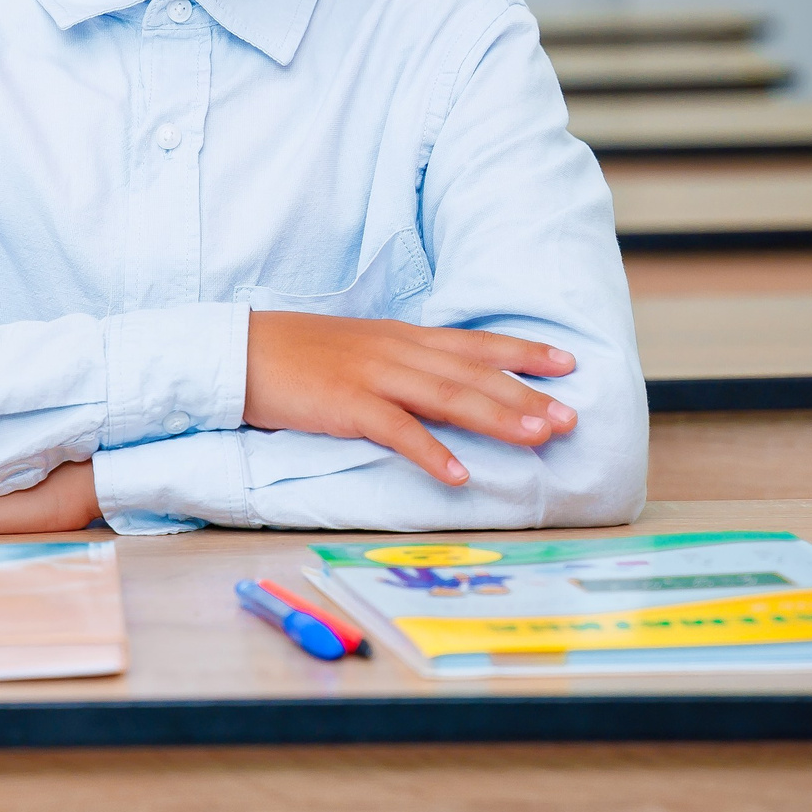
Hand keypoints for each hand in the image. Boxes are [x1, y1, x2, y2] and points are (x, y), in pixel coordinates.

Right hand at [245, 311, 577, 485]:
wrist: (240, 351)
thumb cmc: (300, 356)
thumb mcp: (361, 350)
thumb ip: (404, 363)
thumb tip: (447, 385)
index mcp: (402, 337)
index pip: (474, 343)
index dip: (523, 352)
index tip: (568, 363)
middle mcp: (396, 351)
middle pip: (473, 374)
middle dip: (526, 395)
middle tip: (570, 417)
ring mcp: (372, 376)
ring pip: (447, 396)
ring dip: (496, 418)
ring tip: (537, 438)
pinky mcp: (346, 404)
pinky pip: (396, 430)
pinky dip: (430, 452)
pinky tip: (458, 474)